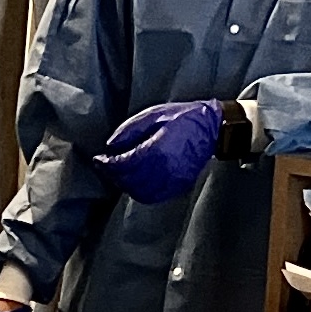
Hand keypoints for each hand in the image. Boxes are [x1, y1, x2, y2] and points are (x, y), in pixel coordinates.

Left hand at [93, 100, 227, 202]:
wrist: (212, 129)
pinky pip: (153, 196)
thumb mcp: (153, 115)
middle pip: (129, 180)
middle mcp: (164, 170)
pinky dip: (138, 192)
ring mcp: (172, 181)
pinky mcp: (178, 186)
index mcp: (156, 150)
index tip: (98, 160)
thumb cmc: (182, 118)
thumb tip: (111, 147)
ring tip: (118, 173)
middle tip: (105, 166)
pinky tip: (133, 181)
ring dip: (124, 185)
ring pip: (139, 192)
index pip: (124, 164)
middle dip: (113, 175)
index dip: (108, 164)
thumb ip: (129, 131)